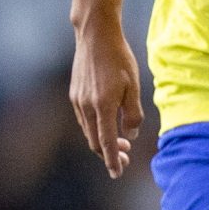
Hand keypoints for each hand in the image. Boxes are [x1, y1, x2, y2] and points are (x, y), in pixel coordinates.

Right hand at [69, 20, 144, 178]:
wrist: (95, 35)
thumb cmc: (119, 58)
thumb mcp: (134, 85)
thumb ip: (133, 113)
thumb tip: (131, 135)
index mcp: (103, 106)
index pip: (108, 143)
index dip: (113, 161)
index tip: (117, 173)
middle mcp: (87, 107)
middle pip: (95, 142)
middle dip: (110, 154)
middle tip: (126, 158)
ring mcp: (77, 101)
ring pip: (89, 132)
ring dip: (103, 141)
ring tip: (122, 142)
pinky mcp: (74, 95)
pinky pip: (84, 120)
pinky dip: (95, 129)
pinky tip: (107, 124)